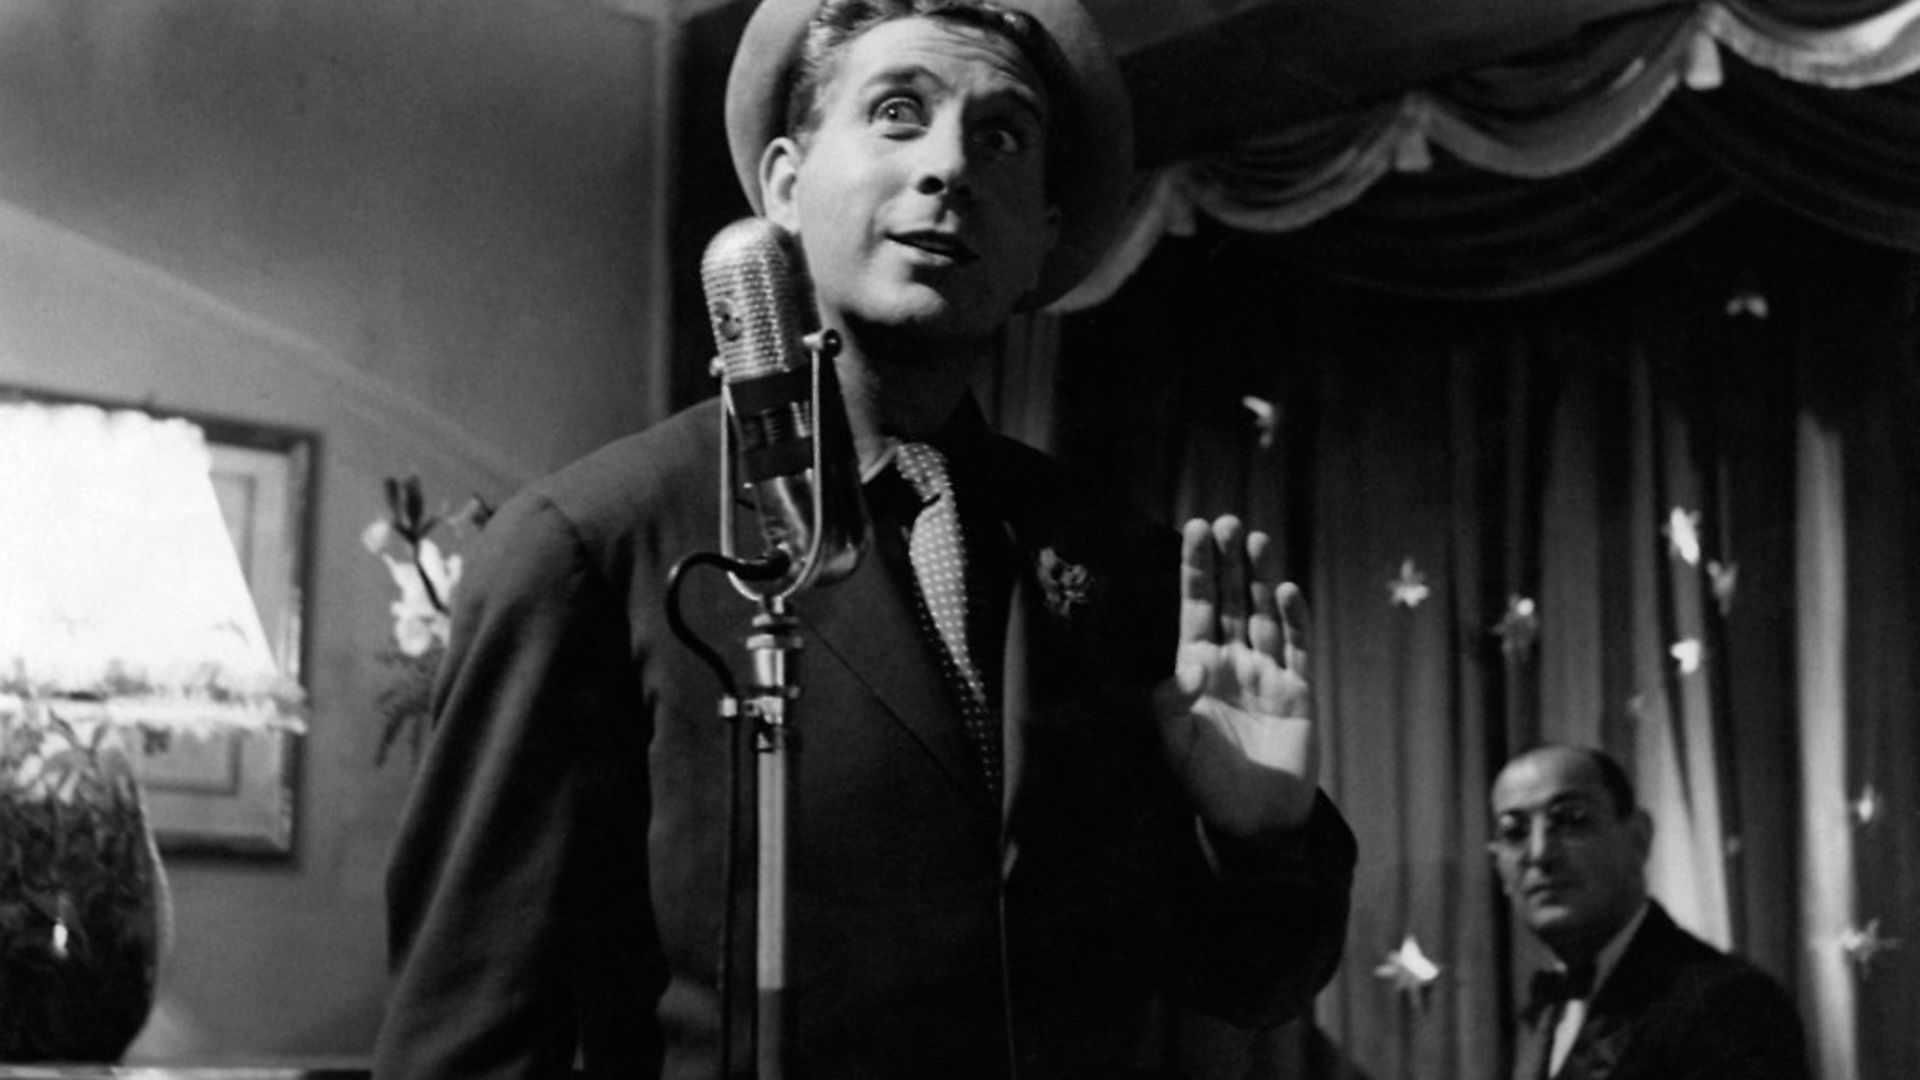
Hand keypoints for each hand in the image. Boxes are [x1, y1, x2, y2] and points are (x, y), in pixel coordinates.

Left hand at [1153, 515, 1317, 837]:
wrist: (1255, 821)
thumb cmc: (1208, 784)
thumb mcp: (1175, 746)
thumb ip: (1173, 705)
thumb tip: (1189, 666)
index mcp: (1196, 668)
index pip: (1194, 607)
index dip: (1195, 569)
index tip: (1194, 528)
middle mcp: (1231, 662)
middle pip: (1228, 600)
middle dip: (1227, 562)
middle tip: (1226, 521)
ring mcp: (1266, 673)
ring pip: (1262, 615)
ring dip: (1258, 578)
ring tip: (1255, 540)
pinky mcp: (1297, 690)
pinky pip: (1296, 648)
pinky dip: (1293, 619)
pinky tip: (1285, 590)